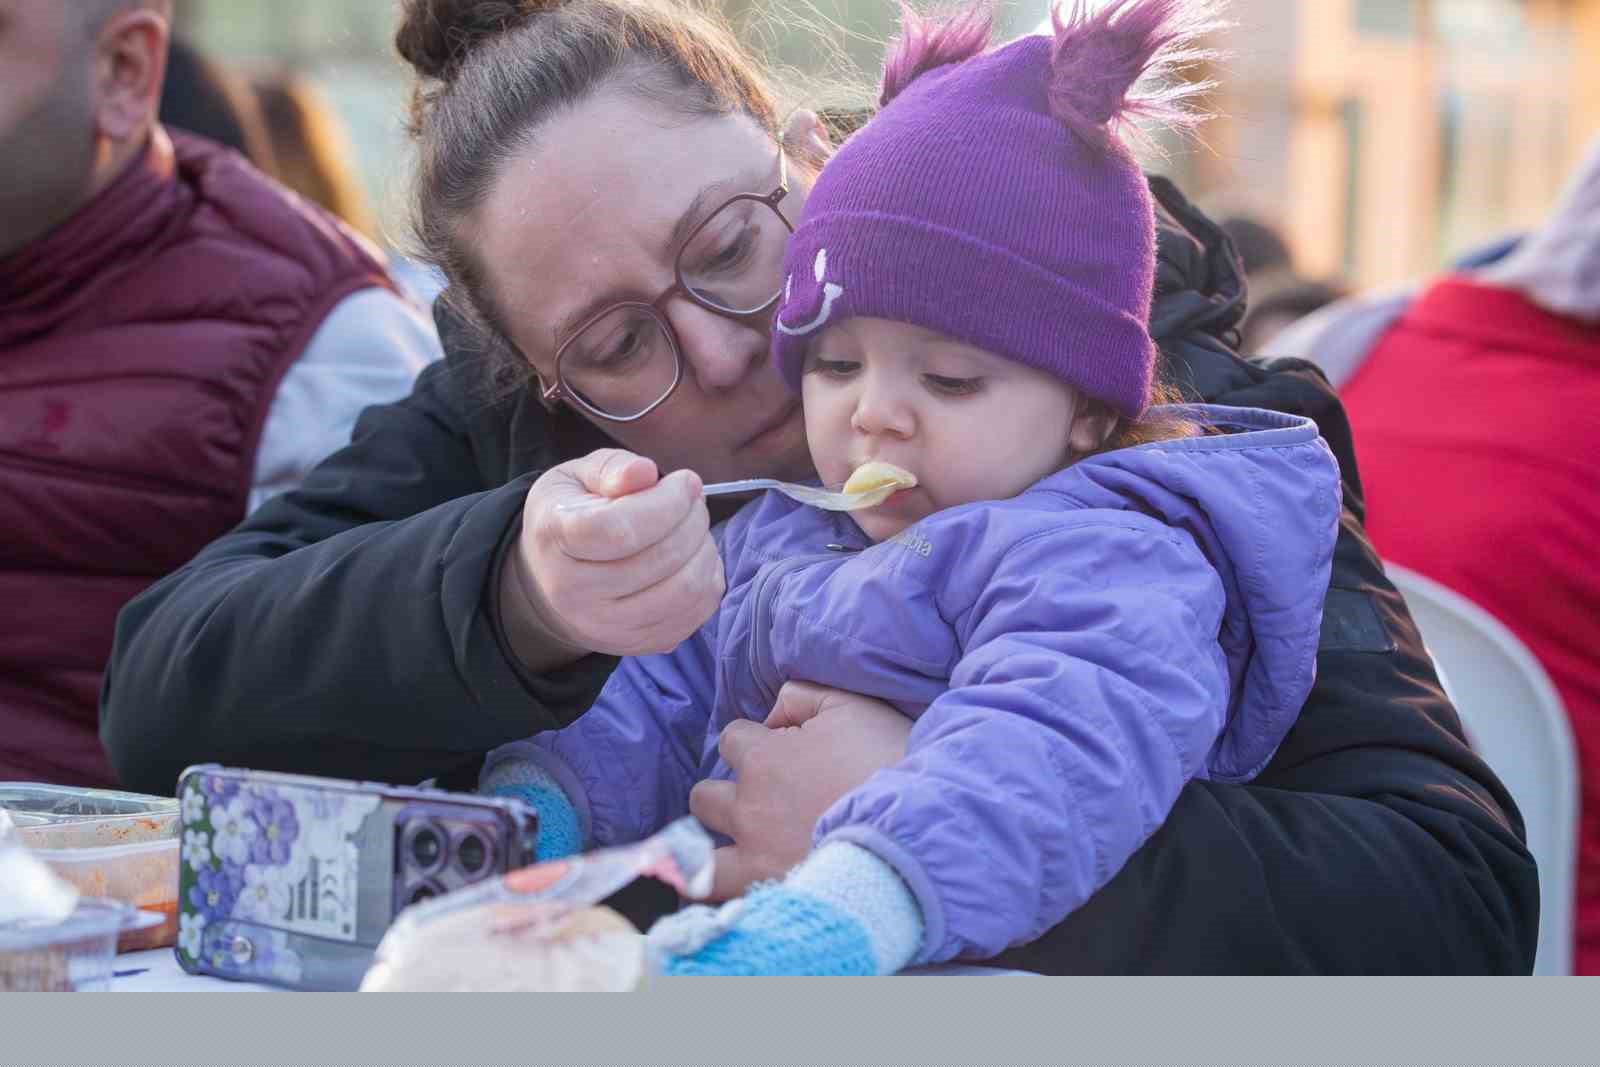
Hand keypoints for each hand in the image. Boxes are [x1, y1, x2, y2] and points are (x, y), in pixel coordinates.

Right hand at [502, 448, 722, 662]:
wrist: (549, 583)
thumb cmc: (570, 517)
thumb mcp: (574, 477)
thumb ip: (610, 468)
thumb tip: (645, 472)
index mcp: (556, 538)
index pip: (619, 529)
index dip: (666, 502)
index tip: (685, 481)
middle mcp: (575, 592)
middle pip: (659, 559)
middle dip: (693, 520)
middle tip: (693, 501)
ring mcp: (607, 626)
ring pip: (683, 591)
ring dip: (705, 550)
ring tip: (695, 529)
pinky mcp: (638, 644)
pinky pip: (694, 614)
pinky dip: (708, 580)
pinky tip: (694, 558)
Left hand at [688, 681, 911, 899]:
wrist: (916, 831)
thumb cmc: (887, 763)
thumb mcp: (851, 708)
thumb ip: (802, 699)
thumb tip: (773, 714)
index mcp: (763, 758)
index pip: (731, 740)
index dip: (753, 744)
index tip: (781, 757)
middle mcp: (748, 807)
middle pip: (704, 797)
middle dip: (725, 797)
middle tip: (762, 809)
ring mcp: (752, 857)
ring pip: (700, 854)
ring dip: (713, 850)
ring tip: (741, 856)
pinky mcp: (765, 896)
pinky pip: (718, 899)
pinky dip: (720, 894)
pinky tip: (737, 897)